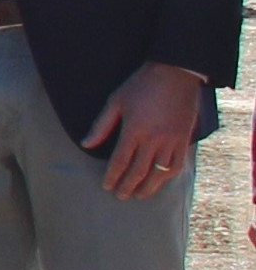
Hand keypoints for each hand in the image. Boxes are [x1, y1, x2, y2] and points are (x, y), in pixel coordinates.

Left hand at [80, 61, 207, 200]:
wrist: (175, 74)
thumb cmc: (141, 86)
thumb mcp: (115, 102)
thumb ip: (101, 126)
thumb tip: (85, 144)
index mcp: (134, 131)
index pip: (120, 162)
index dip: (112, 177)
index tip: (106, 186)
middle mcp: (154, 139)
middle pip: (139, 171)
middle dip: (128, 186)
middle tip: (120, 196)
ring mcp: (171, 141)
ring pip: (159, 172)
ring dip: (149, 187)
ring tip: (139, 195)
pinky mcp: (184, 139)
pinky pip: (178, 164)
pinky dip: (168, 176)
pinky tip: (161, 181)